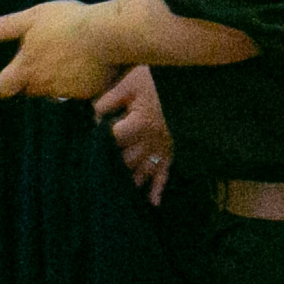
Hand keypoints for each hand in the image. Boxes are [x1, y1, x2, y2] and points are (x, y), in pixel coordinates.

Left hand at [0, 0, 118, 103]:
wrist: (107, 34)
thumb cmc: (67, 23)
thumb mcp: (32, 17)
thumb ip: (6, 27)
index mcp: (25, 70)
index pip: (1, 88)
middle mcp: (43, 87)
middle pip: (28, 89)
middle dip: (29, 79)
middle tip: (38, 59)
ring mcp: (66, 92)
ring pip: (53, 91)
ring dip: (54, 80)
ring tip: (64, 59)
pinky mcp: (87, 94)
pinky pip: (76, 92)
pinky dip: (76, 82)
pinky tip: (83, 65)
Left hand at [95, 66, 172, 203]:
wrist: (191, 81)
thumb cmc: (158, 79)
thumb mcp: (129, 82)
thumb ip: (108, 100)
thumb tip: (93, 118)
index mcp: (140, 123)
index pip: (113, 138)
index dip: (100, 137)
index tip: (93, 134)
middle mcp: (152, 141)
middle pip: (126, 160)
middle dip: (111, 164)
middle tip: (96, 170)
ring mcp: (163, 148)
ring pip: (142, 171)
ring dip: (129, 181)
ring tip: (114, 192)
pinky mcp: (172, 151)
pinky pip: (165, 174)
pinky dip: (158, 189)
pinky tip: (153, 203)